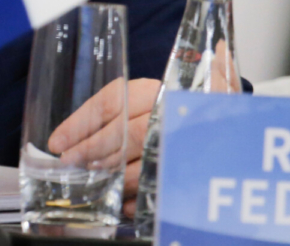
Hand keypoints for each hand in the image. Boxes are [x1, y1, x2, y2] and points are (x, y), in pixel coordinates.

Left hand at [44, 42, 241, 218]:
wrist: (232, 117)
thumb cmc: (183, 102)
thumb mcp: (151, 95)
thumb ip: (114, 108)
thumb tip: (62, 138)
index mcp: (155, 87)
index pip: (112, 102)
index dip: (80, 123)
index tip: (57, 142)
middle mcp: (171, 110)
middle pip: (124, 132)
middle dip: (91, 151)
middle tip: (69, 164)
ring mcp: (184, 138)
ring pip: (143, 160)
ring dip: (113, 174)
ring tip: (92, 180)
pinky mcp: (193, 163)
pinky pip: (161, 182)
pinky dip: (137, 196)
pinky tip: (120, 202)